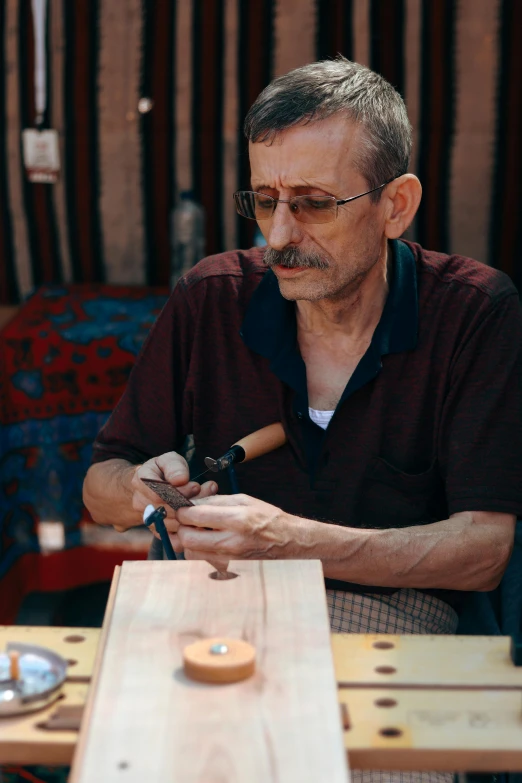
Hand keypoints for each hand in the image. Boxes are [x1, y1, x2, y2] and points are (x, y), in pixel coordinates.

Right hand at [128, 452, 217, 535]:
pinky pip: (174, 540)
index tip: (196, 486)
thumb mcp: (168, 460)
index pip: (159, 493)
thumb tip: (181, 480)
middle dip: (191, 503)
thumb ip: (174, 467)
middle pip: (168, 510)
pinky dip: (190, 532)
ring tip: (207, 504)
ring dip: (193, 516)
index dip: (180, 492)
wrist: (151, 487)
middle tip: (208, 494)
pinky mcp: (158, 533)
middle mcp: (140, 503)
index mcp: (141, 481)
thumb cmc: (164, 471)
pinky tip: (201, 520)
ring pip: (173, 525)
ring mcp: (148, 519)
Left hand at [171, 493, 310, 564]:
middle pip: (187, 538)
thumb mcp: (245, 500)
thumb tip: (192, 502)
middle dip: (183, 528)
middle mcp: (231, 542)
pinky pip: (202, 562)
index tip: (184, 509)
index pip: (195, 516)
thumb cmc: (268, 519)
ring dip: (190, 541)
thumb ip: (216, 501)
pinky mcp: (229, 571)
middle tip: (188, 522)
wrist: (289, 542)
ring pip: (191, 553)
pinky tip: (210, 543)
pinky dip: (200, 552)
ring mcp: (230, 560)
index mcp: (237, 520)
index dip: (184, 511)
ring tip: (201, 532)